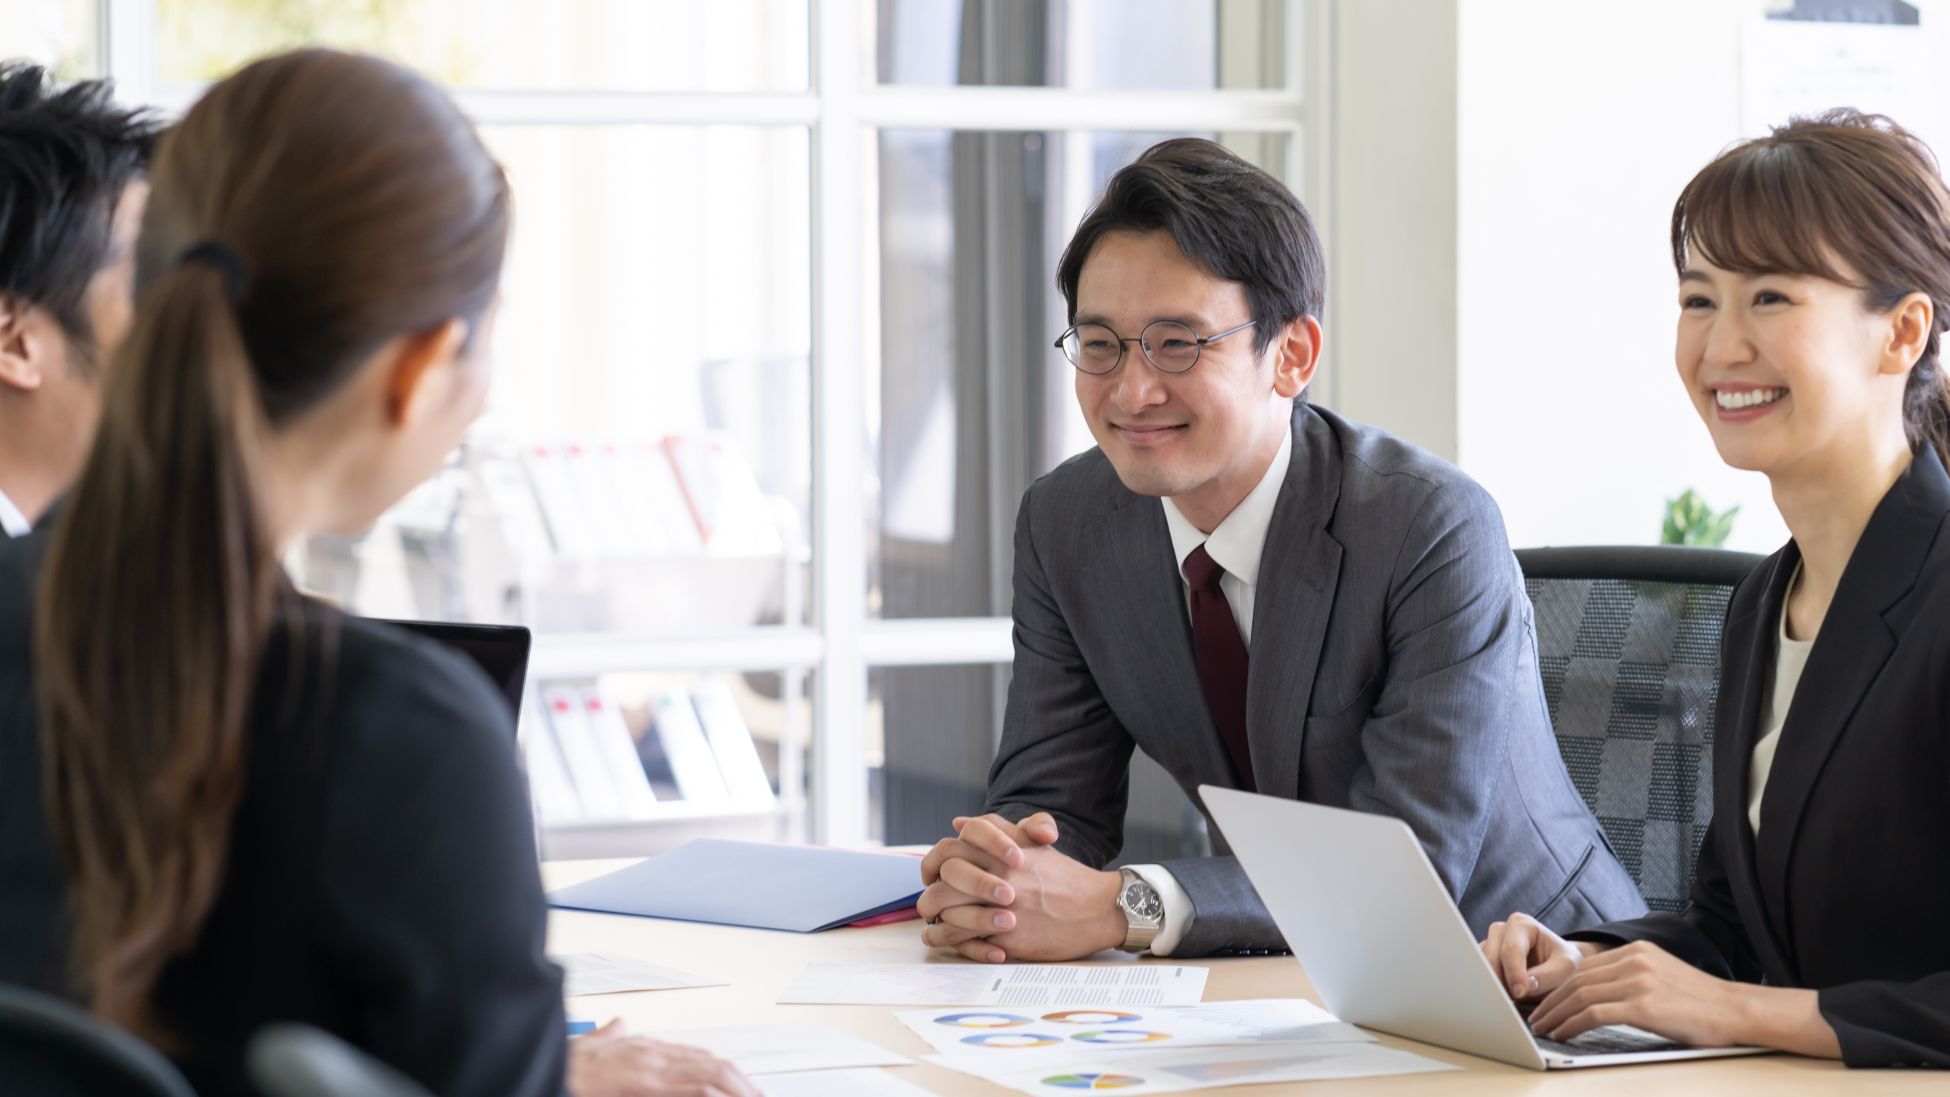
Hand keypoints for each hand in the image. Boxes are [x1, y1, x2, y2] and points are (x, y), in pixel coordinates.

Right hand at [567, 1019, 760, 1096]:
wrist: (537, 1064)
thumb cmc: (560, 1065)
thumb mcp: (588, 1047)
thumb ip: (607, 1037)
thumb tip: (616, 1025)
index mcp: (642, 1048)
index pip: (698, 1057)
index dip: (726, 1073)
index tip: (744, 1088)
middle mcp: (651, 1054)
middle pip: (712, 1065)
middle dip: (742, 1084)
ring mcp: (648, 1068)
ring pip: (709, 1074)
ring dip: (736, 1089)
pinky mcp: (641, 1084)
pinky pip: (690, 1089)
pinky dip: (711, 1094)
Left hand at [918, 813, 1123, 962]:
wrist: (1098, 909)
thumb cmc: (1066, 877)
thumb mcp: (1034, 844)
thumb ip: (996, 829)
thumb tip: (958, 824)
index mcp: (1002, 853)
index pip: (949, 850)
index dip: (931, 862)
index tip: (930, 873)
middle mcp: (999, 878)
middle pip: (942, 884)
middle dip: (929, 895)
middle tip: (929, 902)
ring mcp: (1002, 909)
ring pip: (949, 914)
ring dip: (935, 920)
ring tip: (933, 924)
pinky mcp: (1008, 937)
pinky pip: (966, 940)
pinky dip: (950, 942)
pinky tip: (946, 940)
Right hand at [1480, 911, 1605, 999]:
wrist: (1559, 968)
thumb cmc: (1563, 962)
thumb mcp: (1567, 967)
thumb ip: (1549, 975)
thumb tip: (1526, 986)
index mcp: (1521, 924)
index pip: (1511, 949)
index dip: (1514, 972)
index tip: (1520, 993)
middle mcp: (1500, 931)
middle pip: (1491, 958)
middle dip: (1502, 980)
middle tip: (1513, 1000)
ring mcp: (1489, 946)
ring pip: (1482, 969)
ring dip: (1495, 986)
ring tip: (1511, 1000)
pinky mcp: (1483, 962)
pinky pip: (1480, 977)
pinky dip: (1490, 989)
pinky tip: (1503, 998)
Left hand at [1526, 940, 1745, 1045]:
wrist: (1737, 1011)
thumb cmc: (1701, 1002)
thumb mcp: (1662, 976)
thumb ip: (1631, 977)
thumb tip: (1599, 994)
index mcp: (1637, 951)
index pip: (1584, 967)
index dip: (1558, 986)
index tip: (1545, 1001)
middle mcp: (1634, 960)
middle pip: (1577, 979)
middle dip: (1550, 1000)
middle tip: (1535, 1016)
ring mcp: (1638, 981)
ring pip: (1580, 996)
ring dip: (1556, 1014)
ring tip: (1543, 1028)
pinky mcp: (1642, 1005)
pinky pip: (1593, 1013)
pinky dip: (1571, 1024)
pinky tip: (1563, 1034)